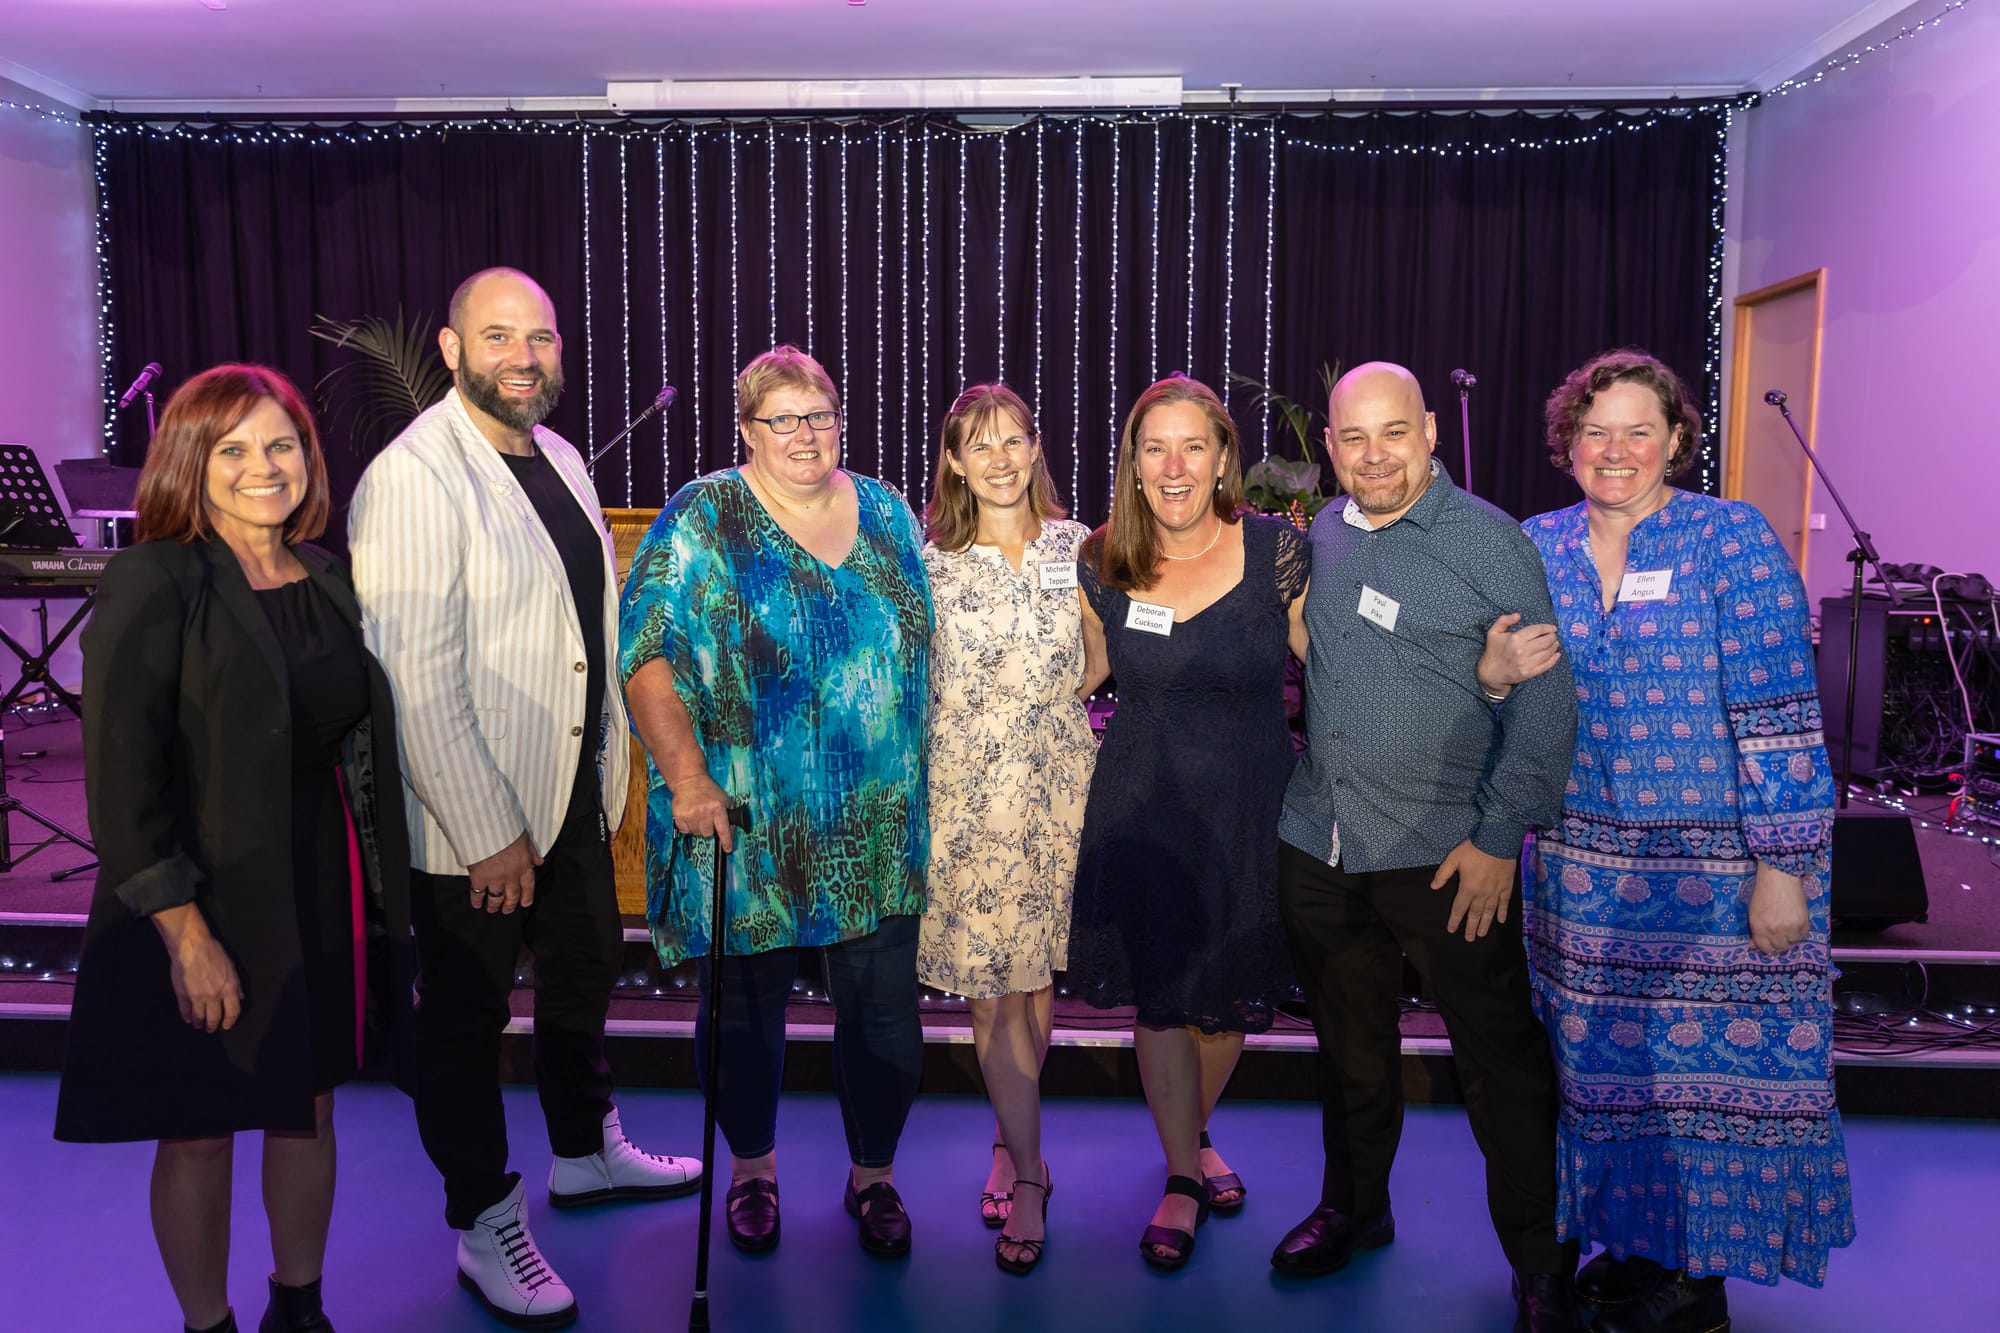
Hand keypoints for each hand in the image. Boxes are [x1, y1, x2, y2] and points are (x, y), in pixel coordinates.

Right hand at [152, 904, 242, 1032]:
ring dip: (199, 1022)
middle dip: (213, 1025)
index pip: (233, 1011)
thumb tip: (240, 997)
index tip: (226, 1025)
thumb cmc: (213, 952)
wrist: (191, 945)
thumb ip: (236, 984)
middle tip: (211, 1029)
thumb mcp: (231, 966)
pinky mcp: (183, 994)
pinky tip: (187, 1019)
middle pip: (215, 1017)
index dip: (230, 1021)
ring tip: (199, 1025)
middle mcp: (214, 995)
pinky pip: (185, 1010)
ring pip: (199, 1016)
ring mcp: (197, 996)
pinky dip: (186, 1016)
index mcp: (229, 988)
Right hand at [467, 832, 541, 913]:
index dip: (527, 897)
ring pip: (496, 898)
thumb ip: (532, 852)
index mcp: (523, 865)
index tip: (525, 903)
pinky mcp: (479, 878)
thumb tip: (539, 862)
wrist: (487, 827)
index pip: (528, 886)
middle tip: (507, 910)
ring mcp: (495, 878)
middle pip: (512, 895)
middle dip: (510, 905)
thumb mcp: (525, 838)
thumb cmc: (506, 829)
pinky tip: (476, 904)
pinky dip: (477, 900)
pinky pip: (478, 893)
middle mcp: (511, 875)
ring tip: (492, 910)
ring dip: (495, 906)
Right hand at [671, 771, 736, 853]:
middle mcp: (704, 812)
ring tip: (698, 815)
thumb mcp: (725, 800)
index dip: (726, 841)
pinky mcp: (679, 816)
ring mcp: (690, 814)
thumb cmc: (709, 790)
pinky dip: (688, 826)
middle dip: (709, 829)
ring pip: (696, 833)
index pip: (723, 830)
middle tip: (707, 818)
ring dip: (698, 827)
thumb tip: (731, 833)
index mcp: (717, 807)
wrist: (689, 781)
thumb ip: (730, 816)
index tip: (728, 849)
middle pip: (708, 834)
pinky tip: (690, 816)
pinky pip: (685, 831)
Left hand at [1431, 840, 1517, 940]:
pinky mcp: (1507, 887)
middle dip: (1471, 927)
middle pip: (1475, 914)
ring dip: (1485, 924)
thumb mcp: (1453, 858)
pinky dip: (1502, 913)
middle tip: (1469, 939)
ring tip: (1482, 934)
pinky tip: (1500, 921)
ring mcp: (1495, 892)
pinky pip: (1504, 903)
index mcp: (1468, 888)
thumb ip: (1443, 873)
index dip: (1455, 920)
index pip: (1459, 908)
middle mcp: (1482, 894)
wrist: (1497, 842)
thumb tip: (1433, 887)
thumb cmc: (1473, 849)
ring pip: (1489, 912)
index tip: (1452, 930)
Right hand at [1476, 613, 1561, 697]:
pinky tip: (1557, 655)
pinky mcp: (1529, 673)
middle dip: (1552, 637)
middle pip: (1545, 641)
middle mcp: (1522, 650)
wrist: (1490, 673)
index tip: (1553, 628)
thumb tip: (1518, 615)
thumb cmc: (1493, 650)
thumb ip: (1504, 620)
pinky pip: (1546, 666)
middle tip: (1553, 636)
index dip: (1548, 628)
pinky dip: (1554, 660)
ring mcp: (1526, 663)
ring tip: (1555, 644)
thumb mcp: (1493, 632)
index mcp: (1515, 638)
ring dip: (1554, 647)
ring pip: (1547, 653)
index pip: (1537, 630)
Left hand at [1747, 863, 1809, 953]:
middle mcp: (1773, 931)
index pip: (1765, 948)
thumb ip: (1755, 930)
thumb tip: (1753, 946)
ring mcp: (1789, 927)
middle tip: (1782, 932)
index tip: (1771, 941)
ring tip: (1789, 925)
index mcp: (1758, 928)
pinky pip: (1804, 934)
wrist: (1779, 878)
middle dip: (1781, 941)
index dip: (1769, 946)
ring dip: (1792, 936)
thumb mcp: (1753, 912)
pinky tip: (1796, 920)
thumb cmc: (1763, 892)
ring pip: (1794, 942)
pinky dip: (1801, 930)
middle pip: (1781, 947)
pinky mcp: (1802, 922)